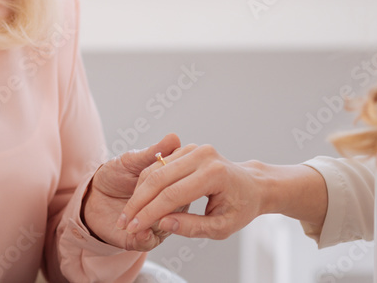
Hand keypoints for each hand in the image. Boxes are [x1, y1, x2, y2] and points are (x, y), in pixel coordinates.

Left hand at [81, 133, 182, 250]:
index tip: (167, 173)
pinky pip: (151, 241)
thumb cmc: (115, 174)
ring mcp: (157, 223)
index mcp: (170, 185)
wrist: (92, 196)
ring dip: (155, 222)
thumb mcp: (132, 161)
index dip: (175, 179)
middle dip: (167, 204)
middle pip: (177, 207)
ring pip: (166, 227)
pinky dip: (146, 236)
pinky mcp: (143, 238)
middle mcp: (168, 206)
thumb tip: (174, 137)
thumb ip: (152, 153)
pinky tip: (141, 229)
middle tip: (154, 199)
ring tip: (144, 218)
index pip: (181, 183)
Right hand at [116, 144, 264, 240]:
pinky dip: (146, 182)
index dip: (149, 213)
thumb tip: (163, 223)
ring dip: (138, 192)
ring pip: (155, 170)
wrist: (252, 185)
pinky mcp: (186, 148)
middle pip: (159, 179)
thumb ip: (192, 227)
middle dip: (138, 203)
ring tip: (128, 214)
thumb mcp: (221, 227)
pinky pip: (159, 165)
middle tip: (123, 222)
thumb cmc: (240, 208)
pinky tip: (139, 200)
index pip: (172, 195)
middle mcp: (202, 156)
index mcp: (213, 174)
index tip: (132, 228)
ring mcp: (194, 148)